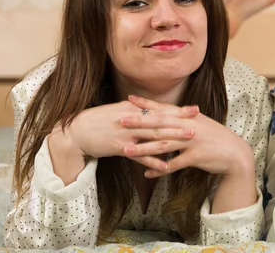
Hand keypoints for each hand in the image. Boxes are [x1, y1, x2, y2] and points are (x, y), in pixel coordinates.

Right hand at [65, 97, 197, 170]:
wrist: (75, 132)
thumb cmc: (98, 121)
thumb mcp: (119, 112)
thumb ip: (136, 111)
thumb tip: (152, 111)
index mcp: (133, 108)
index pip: (160, 109)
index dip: (178, 110)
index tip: (195, 110)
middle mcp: (132, 118)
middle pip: (161, 120)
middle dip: (181, 122)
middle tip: (199, 124)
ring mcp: (127, 133)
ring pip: (154, 136)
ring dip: (173, 138)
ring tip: (190, 140)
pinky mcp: (120, 147)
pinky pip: (140, 155)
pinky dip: (153, 160)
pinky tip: (166, 166)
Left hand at [122, 96, 254, 178]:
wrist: (235, 152)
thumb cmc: (216, 138)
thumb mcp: (200, 124)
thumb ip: (183, 118)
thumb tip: (167, 114)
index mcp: (188, 117)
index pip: (163, 108)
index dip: (146, 104)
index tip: (128, 99)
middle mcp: (188, 126)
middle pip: (160, 124)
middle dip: (139, 123)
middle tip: (120, 121)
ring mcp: (192, 141)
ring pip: (163, 144)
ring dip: (143, 148)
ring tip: (126, 151)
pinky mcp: (195, 156)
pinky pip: (174, 164)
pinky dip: (160, 169)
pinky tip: (147, 173)